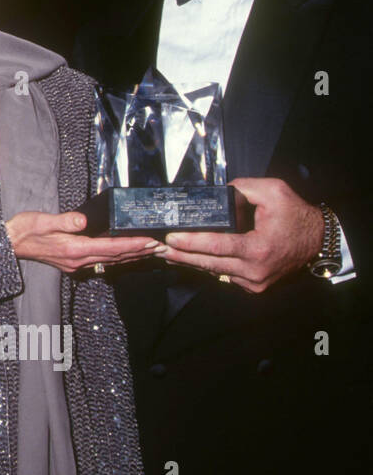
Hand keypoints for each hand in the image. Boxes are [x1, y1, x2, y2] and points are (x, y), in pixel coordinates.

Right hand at [7, 211, 160, 272]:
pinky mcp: (72, 262)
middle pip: (116, 257)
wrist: (9, 244)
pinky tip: (124, 255)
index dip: (133, 245)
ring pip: (110, 261)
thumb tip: (83, 220)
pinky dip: (116, 258)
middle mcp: (78, 259)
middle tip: (161, 248)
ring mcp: (75, 263)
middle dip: (139, 252)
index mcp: (74, 249)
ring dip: (131, 257)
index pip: (111, 248)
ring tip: (150, 252)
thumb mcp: (43, 221)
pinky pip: (101, 261)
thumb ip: (65, 221)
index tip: (151, 242)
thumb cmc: (24, 230)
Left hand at [158, 177, 324, 292]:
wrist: (318, 241)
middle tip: (157, 247)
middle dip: (180, 255)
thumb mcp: (273, 192)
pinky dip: (207, 266)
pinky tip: (190, 258)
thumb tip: (216, 192)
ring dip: (190, 262)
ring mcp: (254, 282)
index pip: (216, 246)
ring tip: (166, 252)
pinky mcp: (254, 286)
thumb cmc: (296, 216)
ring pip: (214, 272)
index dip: (191, 243)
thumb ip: (242, 188)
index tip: (170, 238)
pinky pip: (224, 275)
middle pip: (208, 263)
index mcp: (259, 248)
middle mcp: (255, 270)